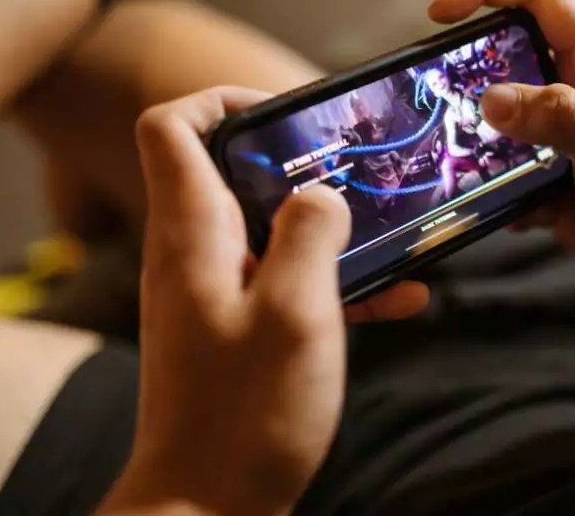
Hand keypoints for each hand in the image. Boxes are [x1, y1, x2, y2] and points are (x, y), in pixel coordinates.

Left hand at [102, 87, 427, 515]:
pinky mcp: (236, 329)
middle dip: (298, 162)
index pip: (172, 125)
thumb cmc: (246, 415)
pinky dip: (334, 281)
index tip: (288, 116)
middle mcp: (195, 253)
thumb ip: (310, 235)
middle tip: (358, 170)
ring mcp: (215, 292)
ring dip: (329, 226)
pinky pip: (285, 282)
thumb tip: (321, 193)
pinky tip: (402, 299)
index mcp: (194, 233)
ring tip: (394, 232)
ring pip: (270, 228)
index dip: (224, 100)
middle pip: (231, 170)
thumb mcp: (295, 313)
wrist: (206, 508)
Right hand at [429, 0, 574, 283]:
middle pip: (501, 40)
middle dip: (461, 61)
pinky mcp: (536, 165)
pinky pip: (493, 157)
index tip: (442, 11)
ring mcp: (549, 124)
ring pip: (488, 104)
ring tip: (456, 160)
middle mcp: (568, 82)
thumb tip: (492, 99)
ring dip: (465, 129)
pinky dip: (482, 178)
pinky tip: (498, 207)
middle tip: (434, 93)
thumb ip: (563, 120)